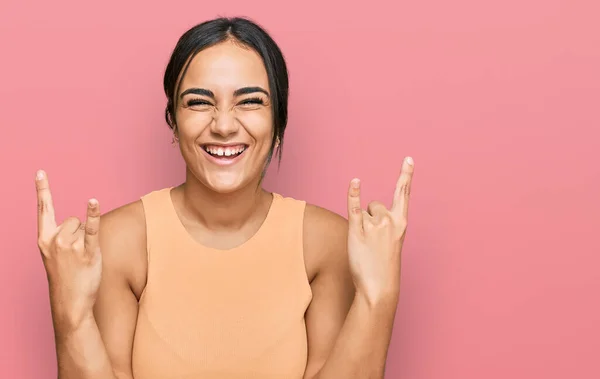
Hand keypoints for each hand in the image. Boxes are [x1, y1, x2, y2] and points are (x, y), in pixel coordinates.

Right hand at [36, 170, 101, 328]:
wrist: (70, 303)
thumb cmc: (65, 277)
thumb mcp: (54, 254)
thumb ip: (60, 235)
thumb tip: (76, 220)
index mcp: (44, 239)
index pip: (43, 209)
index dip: (42, 189)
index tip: (40, 172)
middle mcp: (54, 239)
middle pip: (73, 219)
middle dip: (77, 233)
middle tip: (74, 256)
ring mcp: (70, 245)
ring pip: (83, 225)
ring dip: (87, 239)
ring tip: (82, 259)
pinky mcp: (87, 251)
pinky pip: (92, 228)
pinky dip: (93, 214)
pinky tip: (93, 201)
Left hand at [346, 157, 413, 304]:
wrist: (379, 287)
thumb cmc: (384, 266)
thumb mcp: (392, 242)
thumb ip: (386, 224)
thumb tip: (369, 210)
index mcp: (401, 223)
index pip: (403, 194)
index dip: (406, 175)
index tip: (408, 159)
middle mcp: (390, 220)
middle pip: (376, 204)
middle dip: (373, 218)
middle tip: (375, 242)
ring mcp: (374, 224)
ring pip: (364, 211)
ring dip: (362, 224)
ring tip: (366, 245)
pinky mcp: (357, 229)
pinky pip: (354, 207)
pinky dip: (353, 194)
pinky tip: (355, 183)